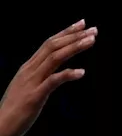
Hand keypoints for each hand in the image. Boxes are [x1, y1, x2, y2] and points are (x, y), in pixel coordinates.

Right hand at [0, 20, 96, 135]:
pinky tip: (82, 72)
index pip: (48, 44)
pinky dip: (68, 74)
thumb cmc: (15, 110)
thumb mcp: (28, 88)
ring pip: (54, 58)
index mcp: (28, 67)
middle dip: (74, 36)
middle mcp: (29, 70)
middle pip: (53, 46)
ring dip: (74, 47)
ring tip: (92, 41)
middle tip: (94, 29)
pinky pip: (53, 81)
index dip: (66, 33)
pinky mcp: (35, 96)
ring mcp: (32, 82)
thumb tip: (51, 74)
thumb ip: (38, 78)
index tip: (82, 25)